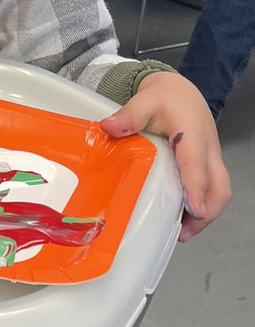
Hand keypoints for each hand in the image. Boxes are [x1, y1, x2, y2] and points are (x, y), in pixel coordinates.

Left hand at [100, 71, 229, 241]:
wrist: (182, 93)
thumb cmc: (164, 99)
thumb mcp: (145, 101)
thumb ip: (129, 114)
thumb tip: (108, 127)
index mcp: (193, 135)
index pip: (196, 164)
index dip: (195, 187)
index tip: (193, 209)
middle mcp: (208, 151)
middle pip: (219, 187)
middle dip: (206, 212)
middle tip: (182, 232)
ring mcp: (211, 160)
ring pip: (219, 192)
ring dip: (205, 214)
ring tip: (181, 232)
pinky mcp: (208, 167)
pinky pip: (212, 190)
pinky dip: (201, 207)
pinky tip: (182, 218)